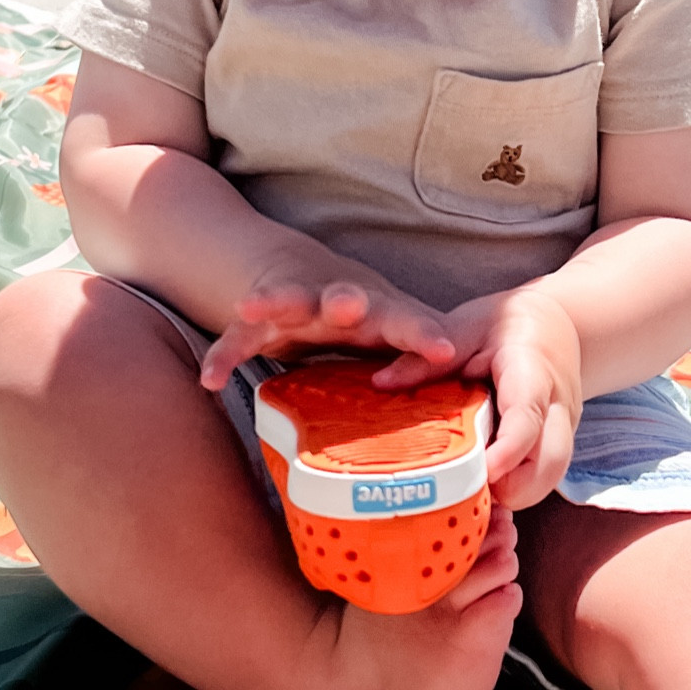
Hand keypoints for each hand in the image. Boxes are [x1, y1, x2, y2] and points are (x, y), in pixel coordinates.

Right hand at [200, 276, 455, 392]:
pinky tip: (209, 381)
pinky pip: (237, 338)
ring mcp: (296, 305)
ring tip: (251, 306)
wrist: (300, 270)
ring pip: (284, 300)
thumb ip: (426, 366)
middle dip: (344, 300)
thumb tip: (481, 418)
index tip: (440, 352)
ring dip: (273, 301)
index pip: (407, 321)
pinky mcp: (259, 319)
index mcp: (381, 312)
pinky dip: (223, 356)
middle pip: (343, 297)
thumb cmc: (368, 318)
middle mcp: (339, 302)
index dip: (422, 335)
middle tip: (345, 306)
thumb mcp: (400, 337)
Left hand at [374, 284, 581, 509]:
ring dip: (513, 494)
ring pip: (549, 479)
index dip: (507, 450)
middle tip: (465, 489)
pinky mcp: (555, 446)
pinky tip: (482, 487)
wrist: (557, 326)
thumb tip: (380, 382)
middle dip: (513, 488)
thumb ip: (429, 358)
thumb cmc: (506, 325)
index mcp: (532, 373)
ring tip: (468, 490)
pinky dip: (515, 490)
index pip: (526, 417)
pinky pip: (542, 479)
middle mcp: (557, 407)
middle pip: (551, 463)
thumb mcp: (466, 328)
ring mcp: (562, 430)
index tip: (480, 472)